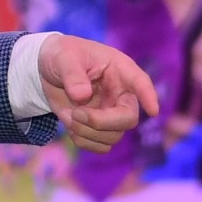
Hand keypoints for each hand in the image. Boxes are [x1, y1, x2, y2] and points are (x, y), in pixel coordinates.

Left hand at [38, 33, 160, 153]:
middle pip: (128, 119)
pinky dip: (82, 140)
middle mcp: (120, 94)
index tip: (153, 111)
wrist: (48, 70)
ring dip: (88, 133)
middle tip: (77, 113)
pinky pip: (99, 146)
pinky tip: (71, 123)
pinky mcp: (98, 129)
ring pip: (113, 137)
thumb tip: (82, 96)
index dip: (148, 96)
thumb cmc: (62, 56)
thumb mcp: (63, 57)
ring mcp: (111, 114)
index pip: (140, 82)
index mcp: (119, 70)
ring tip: (70, 115)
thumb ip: (72, 74)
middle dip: (102, 122)